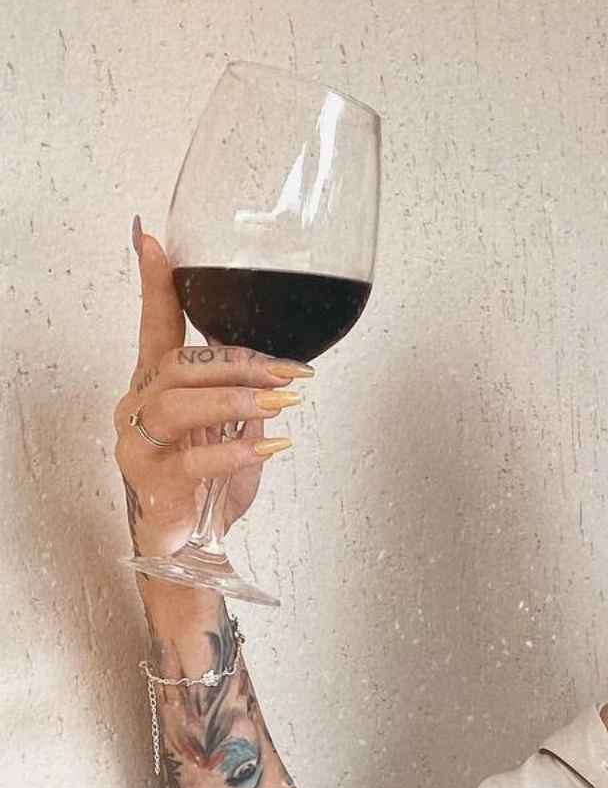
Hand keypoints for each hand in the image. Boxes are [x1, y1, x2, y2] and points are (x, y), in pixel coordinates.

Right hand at [115, 222, 309, 559]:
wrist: (189, 549)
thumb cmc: (206, 486)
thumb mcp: (232, 433)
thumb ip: (244, 401)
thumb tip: (280, 378)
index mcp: (155, 386)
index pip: (153, 324)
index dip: (154, 282)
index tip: (150, 238)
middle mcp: (138, 407)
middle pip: (179, 364)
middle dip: (238, 363)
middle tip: (289, 372)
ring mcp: (140, 443)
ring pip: (179, 403)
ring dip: (235, 398)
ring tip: (280, 403)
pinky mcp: (154, 480)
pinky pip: (195, 458)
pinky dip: (239, 450)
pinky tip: (273, 445)